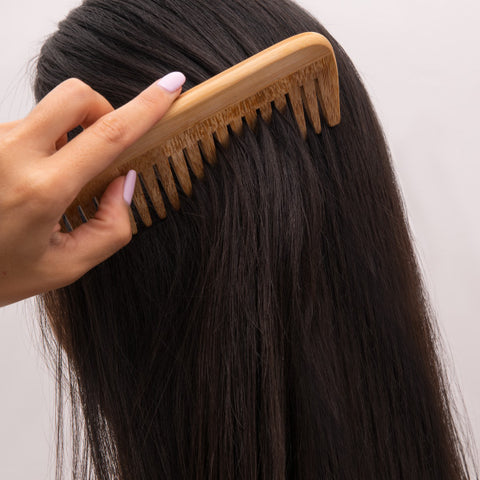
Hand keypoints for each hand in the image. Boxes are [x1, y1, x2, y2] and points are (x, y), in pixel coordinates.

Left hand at [0, 72, 185, 306]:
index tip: (170, 86)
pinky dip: (45, 145)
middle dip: (103, 109)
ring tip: (57, 182)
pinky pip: (28, 126)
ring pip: (50, 114)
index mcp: (42, 189)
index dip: (146, 107)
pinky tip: (33, 180)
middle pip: (75, 95)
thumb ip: (111, 228)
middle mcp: (11, 154)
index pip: (107, 135)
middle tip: (105, 146)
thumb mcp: (66, 265)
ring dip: (68, 137)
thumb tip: (125, 182)